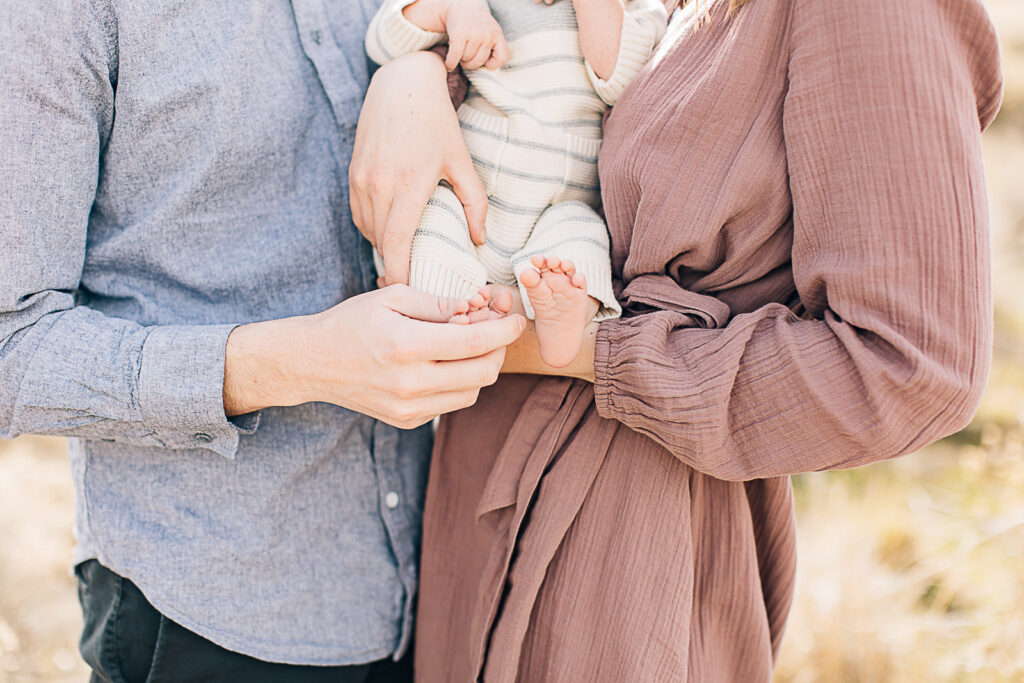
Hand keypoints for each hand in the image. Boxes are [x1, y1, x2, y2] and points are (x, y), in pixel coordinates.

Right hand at [224, 285, 526, 428]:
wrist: (314, 363)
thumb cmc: (352, 322)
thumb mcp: (392, 297)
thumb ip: (439, 304)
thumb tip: (478, 308)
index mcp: (407, 346)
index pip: (475, 343)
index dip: (505, 330)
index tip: (517, 318)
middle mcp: (410, 383)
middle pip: (483, 372)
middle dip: (499, 349)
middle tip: (496, 329)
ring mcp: (409, 407)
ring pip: (473, 391)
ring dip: (482, 367)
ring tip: (471, 344)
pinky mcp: (408, 420)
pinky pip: (453, 403)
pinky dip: (462, 383)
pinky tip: (449, 363)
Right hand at [350, 51, 487, 285]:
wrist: (401, 86)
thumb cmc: (436, 123)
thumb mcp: (462, 160)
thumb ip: (474, 202)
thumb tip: (479, 240)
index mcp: (408, 184)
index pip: (396, 242)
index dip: (399, 272)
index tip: (406, 291)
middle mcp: (379, 184)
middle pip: (381, 242)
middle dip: (393, 267)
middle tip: (412, 286)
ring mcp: (361, 180)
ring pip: (369, 230)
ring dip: (384, 249)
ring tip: (403, 263)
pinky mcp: (352, 175)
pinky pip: (360, 215)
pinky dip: (374, 231)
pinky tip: (390, 235)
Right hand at [443, 0, 508, 69]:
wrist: (461, 5)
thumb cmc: (476, 23)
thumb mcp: (490, 31)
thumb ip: (493, 46)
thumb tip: (487, 68)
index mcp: (497, 34)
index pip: (502, 58)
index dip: (492, 64)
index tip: (484, 62)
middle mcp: (487, 34)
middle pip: (479, 61)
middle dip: (471, 64)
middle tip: (467, 58)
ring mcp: (473, 35)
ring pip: (467, 59)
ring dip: (461, 60)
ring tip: (460, 53)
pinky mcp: (459, 35)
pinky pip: (455, 57)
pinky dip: (451, 64)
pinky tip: (449, 65)